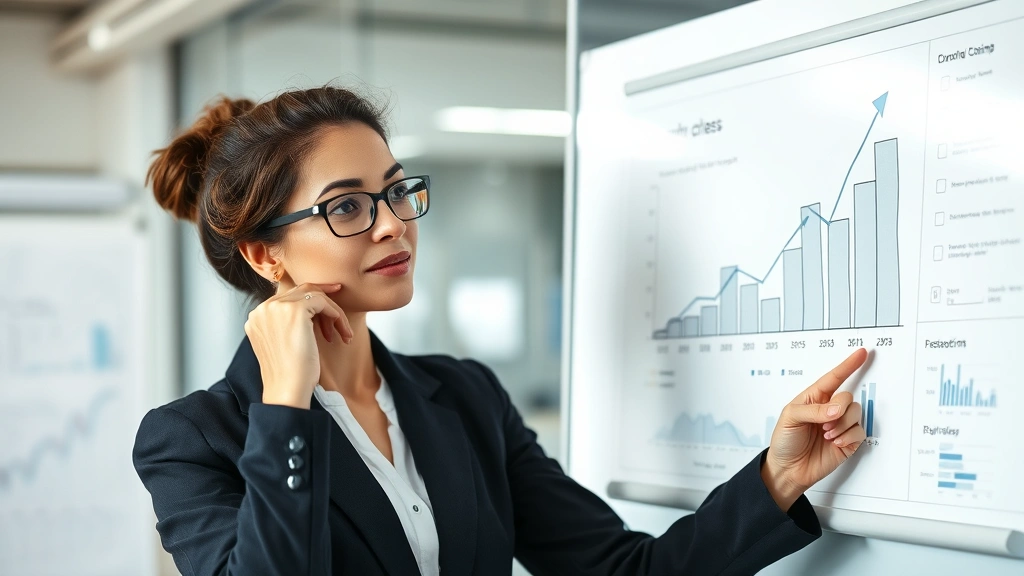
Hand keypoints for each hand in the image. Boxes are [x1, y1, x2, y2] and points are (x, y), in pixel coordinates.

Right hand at [244, 283, 353, 408]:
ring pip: (314, 295)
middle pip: (301, 292)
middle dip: (325, 303)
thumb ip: (288, 324)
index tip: (330, 305)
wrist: (287, 390)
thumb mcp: (285, 344)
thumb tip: (313, 313)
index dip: (312, 300)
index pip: (288, 297)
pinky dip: (336, 315)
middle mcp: (263, 308)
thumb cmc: (290, 374)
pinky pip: (322, 302)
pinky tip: (342, 333)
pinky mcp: (294, 310)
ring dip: (333, 313)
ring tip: (343, 334)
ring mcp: (276, 307)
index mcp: (257, 317)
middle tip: (342, 313)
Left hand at [761, 348, 868, 510]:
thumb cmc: (785, 441)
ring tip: (826, 435)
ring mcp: (840, 425)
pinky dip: (848, 436)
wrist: (789, 469)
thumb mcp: (790, 418)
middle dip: (839, 409)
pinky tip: (835, 442)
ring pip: (856, 413)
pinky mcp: (848, 440)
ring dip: (842, 424)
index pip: (834, 377)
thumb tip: (836, 410)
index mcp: (814, 398)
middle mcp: (829, 409)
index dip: (848, 365)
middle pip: (847, 397)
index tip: (862, 353)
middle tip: (824, 423)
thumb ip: (813, 410)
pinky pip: (860, 432)